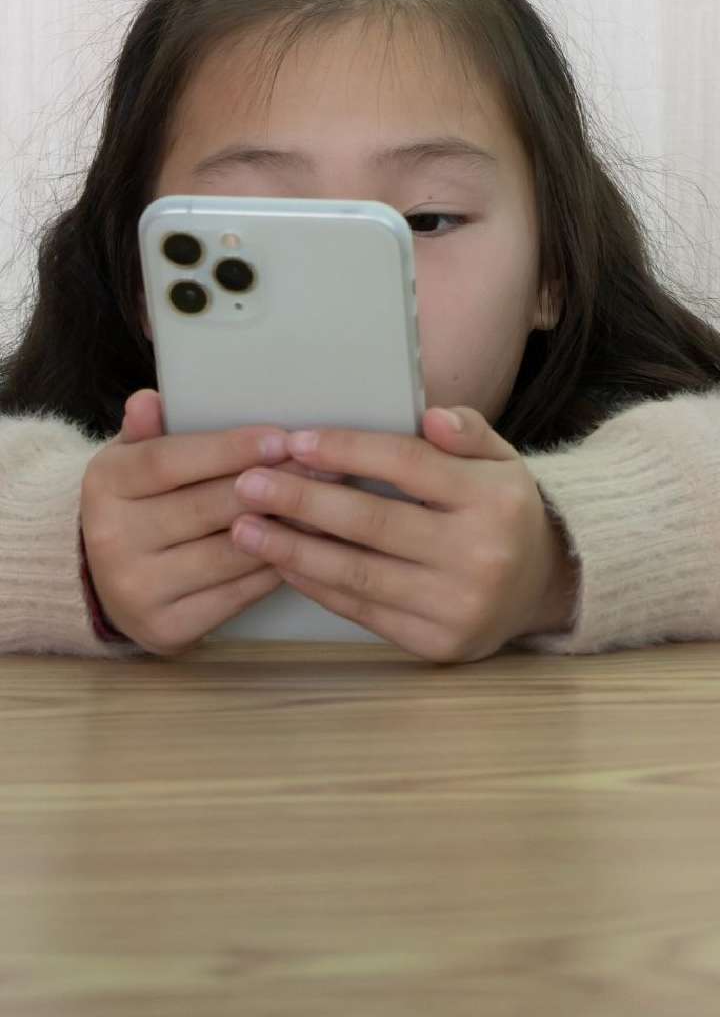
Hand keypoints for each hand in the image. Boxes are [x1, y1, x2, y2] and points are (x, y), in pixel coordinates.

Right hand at [80, 389, 340, 655]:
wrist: (108, 578)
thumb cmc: (141, 503)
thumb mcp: (133, 459)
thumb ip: (146, 431)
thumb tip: (148, 400)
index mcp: (104, 484)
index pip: (170, 461)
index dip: (229, 450)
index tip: (281, 439)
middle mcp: (112, 539)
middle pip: (207, 507)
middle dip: (272, 486)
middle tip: (325, 468)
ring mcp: (138, 588)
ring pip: (230, 552)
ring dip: (286, 529)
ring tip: (328, 505)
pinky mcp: (167, 627)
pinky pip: (238, 593)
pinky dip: (277, 567)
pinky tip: (307, 547)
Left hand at [231, 406, 577, 663]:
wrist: (542, 587)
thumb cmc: (503, 511)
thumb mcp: (501, 458)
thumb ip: (468, 430)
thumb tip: (431, 417)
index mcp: (493, 498)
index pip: (406, 465)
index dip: (346, 452)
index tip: (295, 442)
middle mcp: (479, 555)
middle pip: (372, 522)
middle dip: (301, 502)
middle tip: (248, 485)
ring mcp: (457, 606)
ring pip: (358, 574)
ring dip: (293, 550)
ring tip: (246, 528)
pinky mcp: (436, 643)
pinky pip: (362, 611)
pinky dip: (317, 586)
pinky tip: (283, 562)